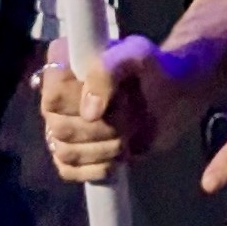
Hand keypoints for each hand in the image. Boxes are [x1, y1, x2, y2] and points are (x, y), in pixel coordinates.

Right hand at [43, 34, 189, 181]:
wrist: (173, 95)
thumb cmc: (154, 68)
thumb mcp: (136, 55)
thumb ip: (108, 71)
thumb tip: (88, 113)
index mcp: (62, 66)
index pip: (53, 95)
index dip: (82, 102)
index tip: (118, 96)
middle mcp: (55, 98)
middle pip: (60, 128)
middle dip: (105, 126)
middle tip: (132, 115)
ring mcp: (62, 127)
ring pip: (65, 151)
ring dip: (105, 147)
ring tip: (130, 132)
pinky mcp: (74, 153)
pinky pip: (68, 170)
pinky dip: (97, 167)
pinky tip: (117, 156)